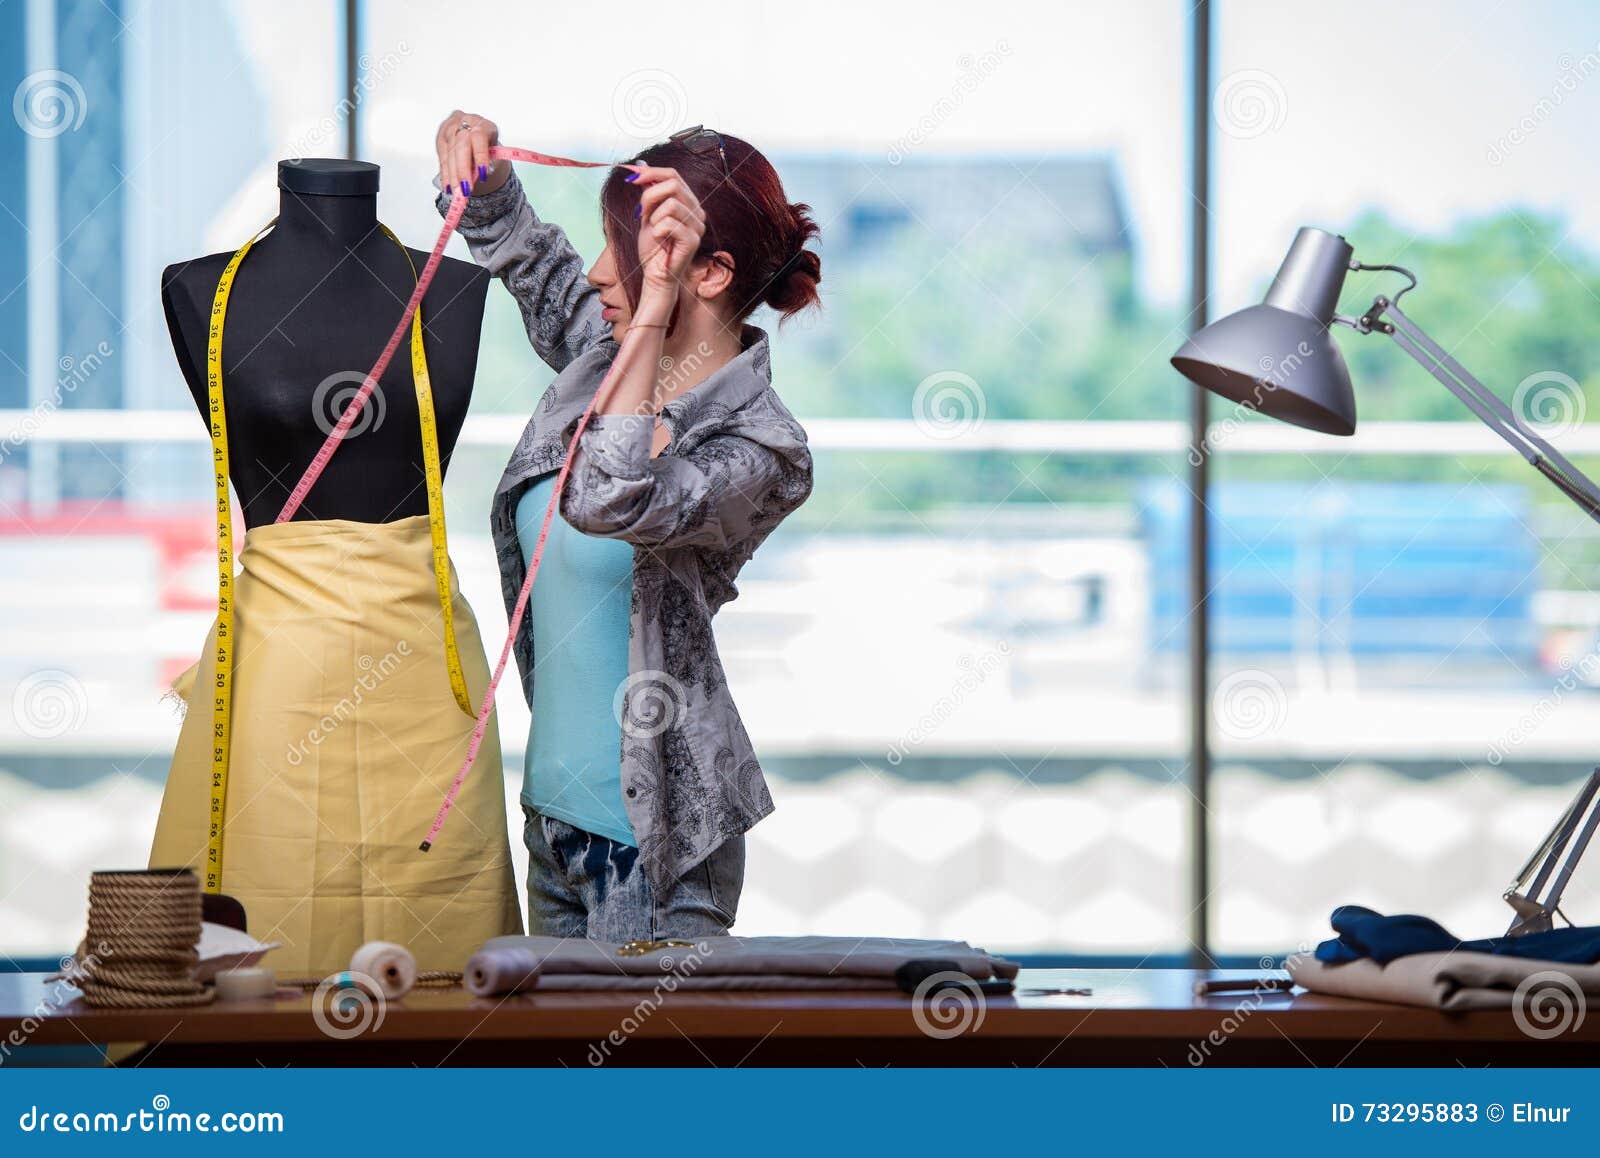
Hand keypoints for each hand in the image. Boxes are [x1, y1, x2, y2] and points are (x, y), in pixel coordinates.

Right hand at [435, 110, 507, 197]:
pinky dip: (445, 174)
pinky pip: (442, 158)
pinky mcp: (441, 137)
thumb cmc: (487, 145)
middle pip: (461, 146)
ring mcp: (450, 128)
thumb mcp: (493, 152)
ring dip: (452, 175)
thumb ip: (487, 161)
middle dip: (463, 170)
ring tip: (456, 192)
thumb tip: (478, 176)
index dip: (480, 156)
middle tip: (465, 189)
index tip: (482, 175)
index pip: (479, 138)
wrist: (475, 134)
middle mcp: (465, 122)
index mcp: (483, 124)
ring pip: (450, 153)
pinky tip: (448, 186)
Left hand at [631, 166, 705, 296]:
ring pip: (670, 204)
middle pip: (673, 184)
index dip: (651, 172)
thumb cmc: (653, 247)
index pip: (674, 175)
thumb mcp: (647, 213)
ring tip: (655, 232)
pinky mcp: (693, 240)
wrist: (655, 274)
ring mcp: (698, 227)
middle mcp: (697, 212)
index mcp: (688, 203)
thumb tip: (640, 166)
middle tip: (641, 213)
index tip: (632, 178)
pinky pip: (668, 223)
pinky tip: (660, 241)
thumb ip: (648, 191)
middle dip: (650, 196)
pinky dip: (657, 231)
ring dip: (654, 218)